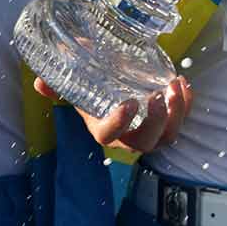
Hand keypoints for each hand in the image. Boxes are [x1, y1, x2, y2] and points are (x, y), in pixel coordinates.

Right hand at [33, 75, 191, 153]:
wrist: (112, 90)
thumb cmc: (93, 91)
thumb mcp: (75, 86)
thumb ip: (58, 85)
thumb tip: (40, 82)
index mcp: (102, 130)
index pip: (110, 136)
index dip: (119, 123)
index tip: (129, 103)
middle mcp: (128, 138)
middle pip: (145, 143)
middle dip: (156, 122)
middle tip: (158, 95)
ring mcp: (150, 134)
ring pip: (168, 137)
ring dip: (177, 114)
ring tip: (175, 85)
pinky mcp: (166, 124)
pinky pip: (180, 122)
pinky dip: (186, 105)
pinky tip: (184, 83)